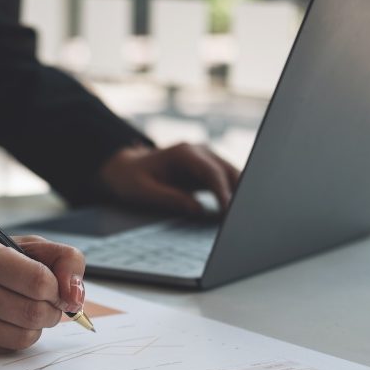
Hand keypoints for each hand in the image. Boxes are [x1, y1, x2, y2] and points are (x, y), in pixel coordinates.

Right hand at [0, 221, 85, 353]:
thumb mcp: (21, 245)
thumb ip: (62, 259)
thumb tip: (76, 297)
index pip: (38, 280)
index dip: (57, 288)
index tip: (56, 288)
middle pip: (32, 313)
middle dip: (51, 311)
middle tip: (47, 303)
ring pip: (22, 336)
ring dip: (36, 327)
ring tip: (28, 312)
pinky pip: (3, 349)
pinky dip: (15, 338)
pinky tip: (6, 322)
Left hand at [98, 143, 240, 214]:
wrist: (127, 168)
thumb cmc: (132, 178)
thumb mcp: (144, 191)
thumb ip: (170, 198)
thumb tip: (198, 209)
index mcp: (184, 153)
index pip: (212, 172)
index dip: (223, 192)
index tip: (229, 211)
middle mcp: (200, 152)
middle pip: (228, 171)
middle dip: (238, 193)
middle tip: (242, 218)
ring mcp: (206, 159)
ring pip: (232, 175)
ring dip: (238, 194)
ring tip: (241, 218)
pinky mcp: (208, 170)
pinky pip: (226, 182)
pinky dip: (232, 195)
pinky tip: (233, 213)